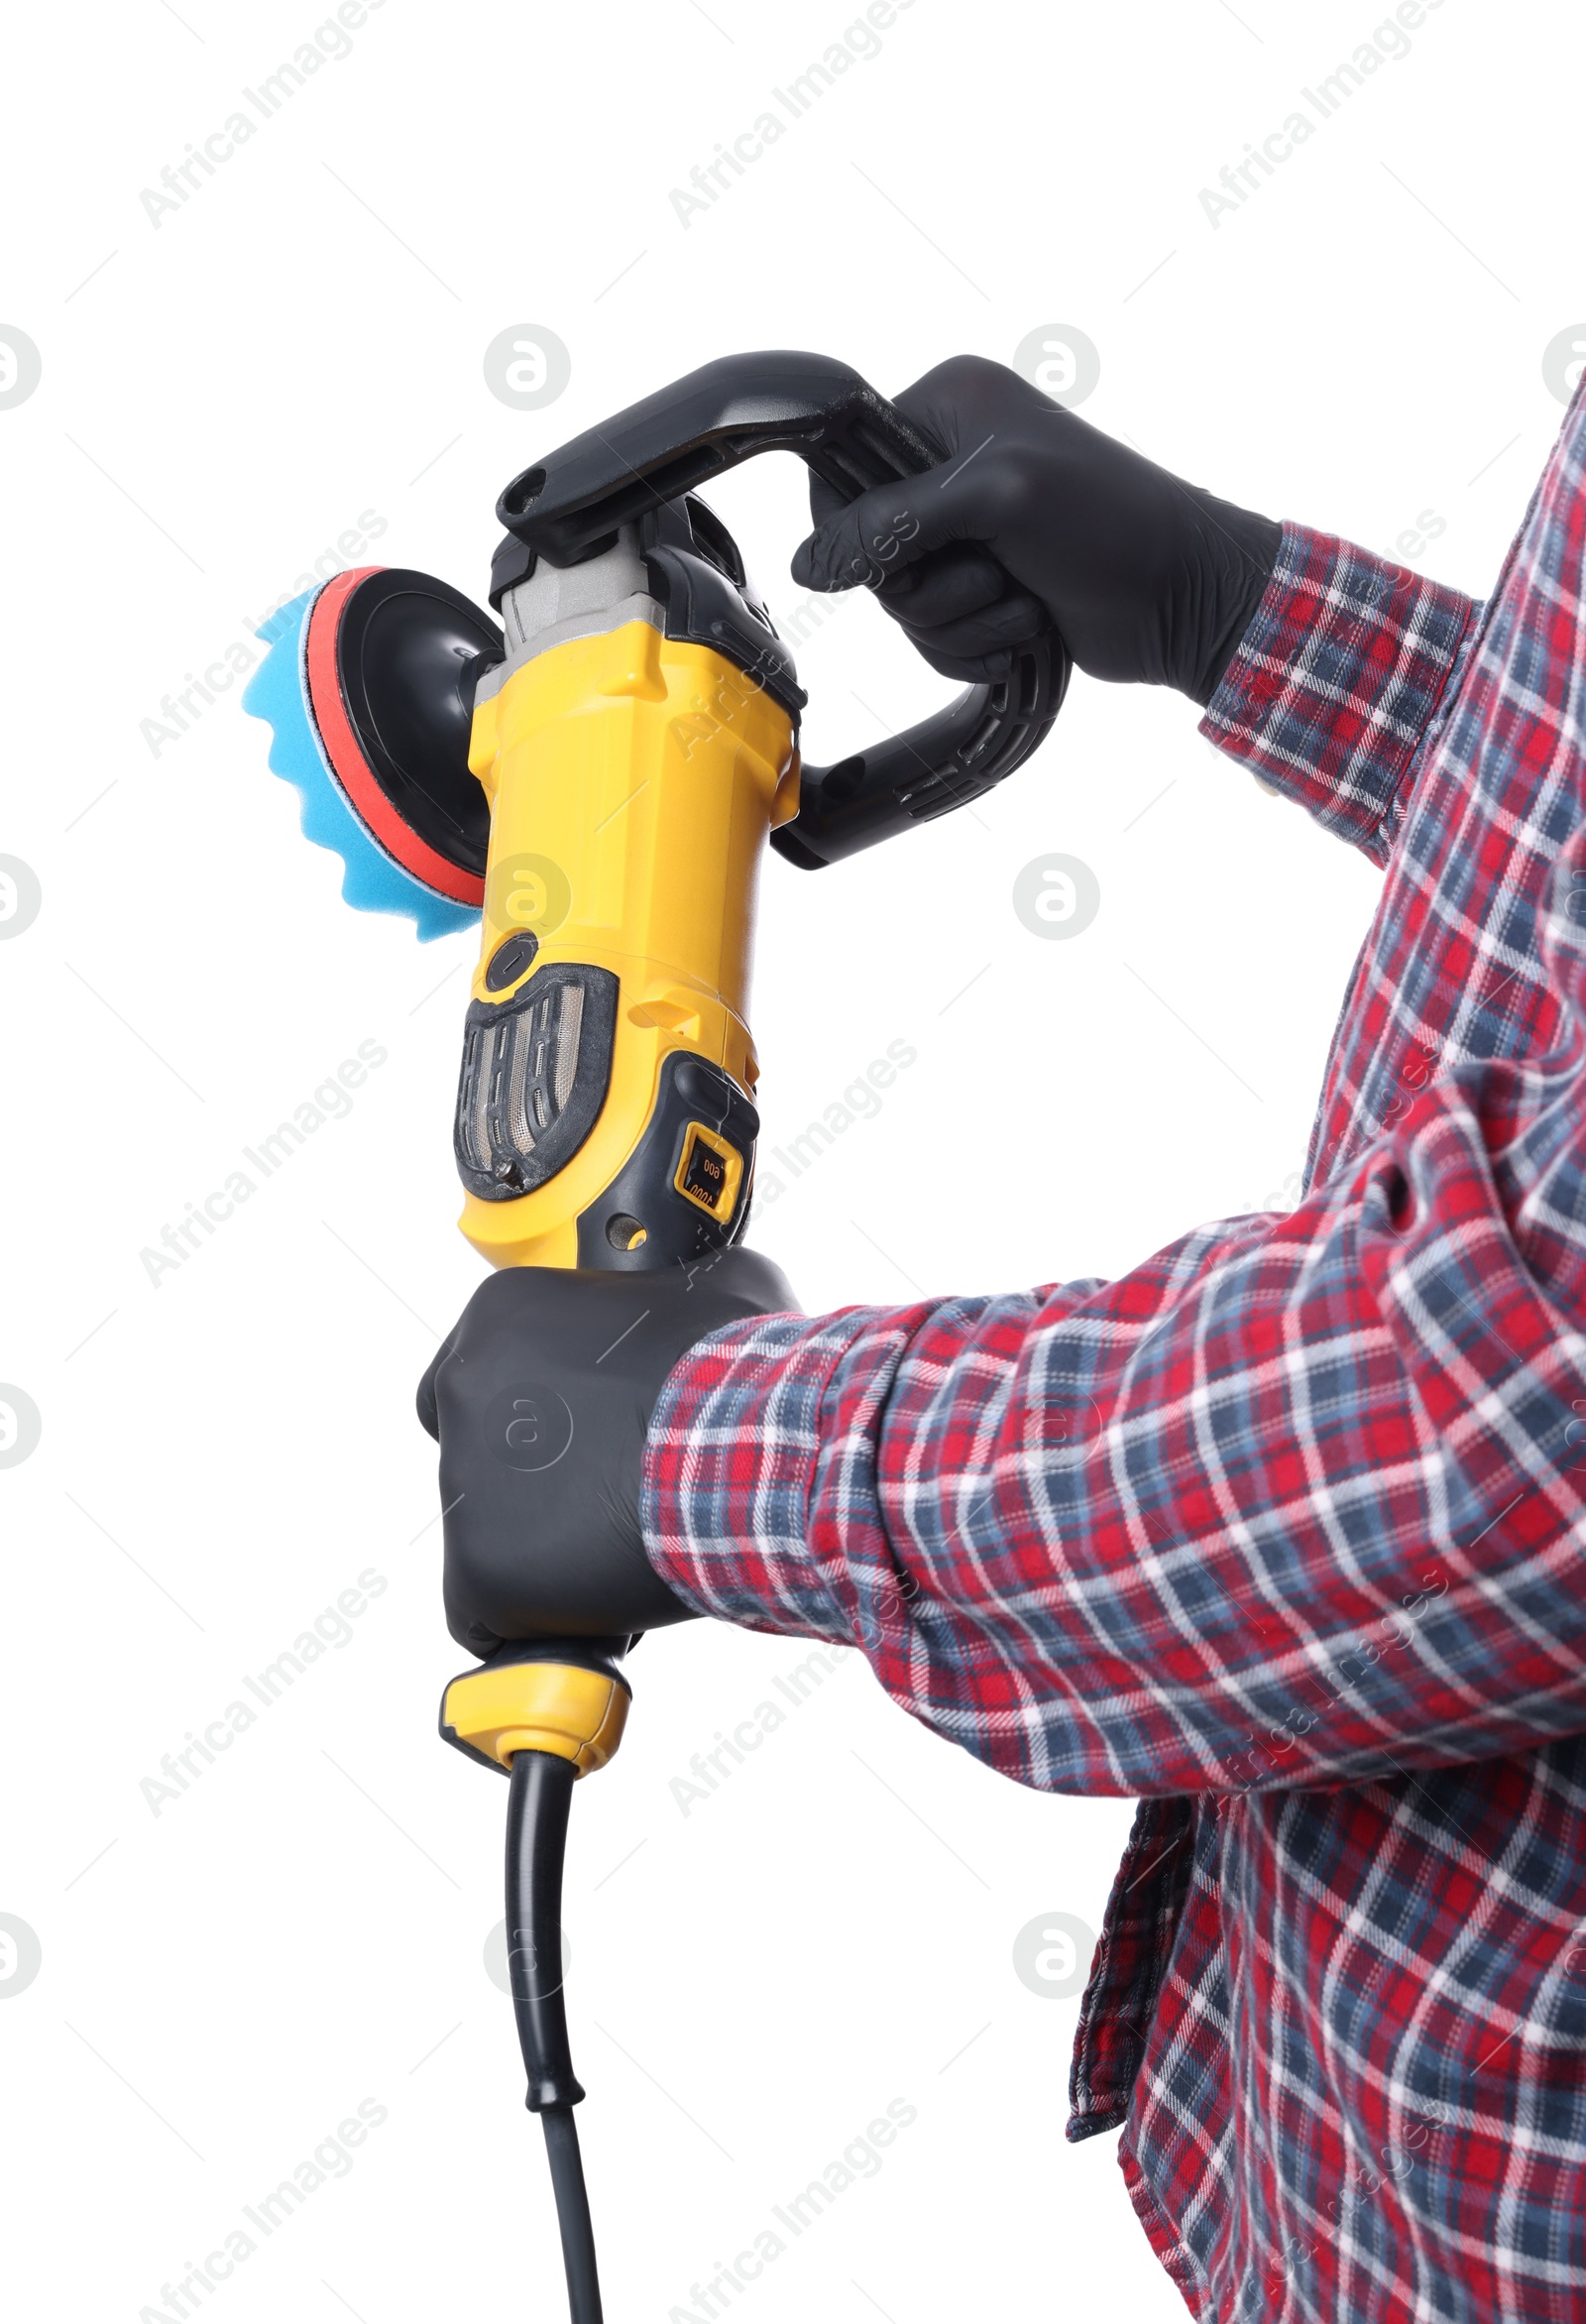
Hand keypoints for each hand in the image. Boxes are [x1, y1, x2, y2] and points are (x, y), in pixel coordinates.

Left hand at [416, 1249, 797, 1654]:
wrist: (760, 1454)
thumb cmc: (741, 1372)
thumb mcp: (713, 1285)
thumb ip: (670, 1291)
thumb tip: (696, 1291)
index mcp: (500, 1317)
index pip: (482, 1373)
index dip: (536, 1412)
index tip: (583, 1434)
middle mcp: (464, 1390)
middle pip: (478, 1455)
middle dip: (536, 1480)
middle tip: (609, 1490)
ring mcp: (465, 1482)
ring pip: (488, 1537)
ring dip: (547, 1545)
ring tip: (630, 1540)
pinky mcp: (479, 1569)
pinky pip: (484, 1616)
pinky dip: (536, 1618)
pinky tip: (598, 1603)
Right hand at [791, 354, 1281, 705]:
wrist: (1184, 597)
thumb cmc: (1109, 522)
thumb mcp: (993, 499)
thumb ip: (892, 525)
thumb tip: (807, 567)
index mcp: (947, 408)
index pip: (844, 472)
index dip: (858, 530)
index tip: (902, 556)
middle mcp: (947, 465)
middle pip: (869, 551)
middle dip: (929, 585)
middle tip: (990, 574)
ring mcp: (965, 534)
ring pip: (902, 604)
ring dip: (960, 620)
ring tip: (1021, 603)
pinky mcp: (982, 590)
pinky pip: (932, 636)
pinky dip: (974, 645)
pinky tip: (1024, 631)